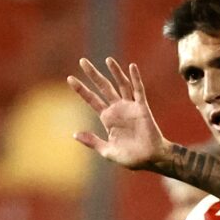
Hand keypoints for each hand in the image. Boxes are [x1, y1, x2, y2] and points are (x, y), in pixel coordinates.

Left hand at [68, 57, 168, 171]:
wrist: (150, 159)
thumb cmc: (130, 158)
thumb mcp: (107, 151)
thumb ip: (92, 142)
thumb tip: (75, 134)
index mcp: (107, 118)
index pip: (91, 100)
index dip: (81, 90)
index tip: (70, 78)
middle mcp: (117, 109)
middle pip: (103, 87)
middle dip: (93, 74)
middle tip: (82, 61)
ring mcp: (130, 107)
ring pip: (121, 84)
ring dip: (114, 72)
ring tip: (107, 59)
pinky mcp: (142, 108)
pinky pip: (138, 90)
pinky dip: (135, 78)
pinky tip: (131, 67)